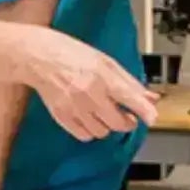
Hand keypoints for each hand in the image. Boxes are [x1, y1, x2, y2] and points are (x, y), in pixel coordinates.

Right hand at [16, 26, 158, 141]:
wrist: (37, 57)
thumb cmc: (70, 54)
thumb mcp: (104, 61)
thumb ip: (128, 81)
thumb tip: (149, 97)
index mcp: (101, 76)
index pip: (130, 98)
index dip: (145, 111)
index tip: (152, 118)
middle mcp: (89, 94)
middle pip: (118, 123)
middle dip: (127, 122)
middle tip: (126, 115)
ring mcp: (74, 107)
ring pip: (102, 132)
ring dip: (107, 126)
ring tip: (103, 114)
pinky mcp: (61, 116)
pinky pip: (84, 135)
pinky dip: (90, 131)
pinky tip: (89, 119)